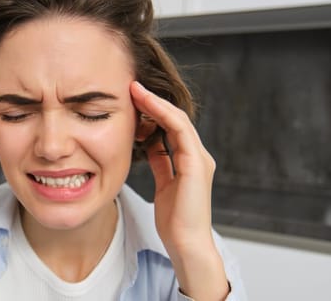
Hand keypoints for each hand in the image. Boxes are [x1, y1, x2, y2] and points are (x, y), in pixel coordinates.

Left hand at [130, 81, 227, 299]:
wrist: (187, 243)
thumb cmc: (175, 221)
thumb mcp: (162, 185)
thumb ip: (160, 163)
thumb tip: (147, 145)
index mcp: (190, 161)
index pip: (170, 128)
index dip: (152, 112)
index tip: (131, 100)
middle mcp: (198, 156)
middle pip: (174, 119)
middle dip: (152, 102)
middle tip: (131, 87)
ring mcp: (199, 158)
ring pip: (177, 119)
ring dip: (156, 103)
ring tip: (135, 90)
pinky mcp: (197, 163)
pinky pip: (179, 130)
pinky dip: (162, 114)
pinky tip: (146, 105)